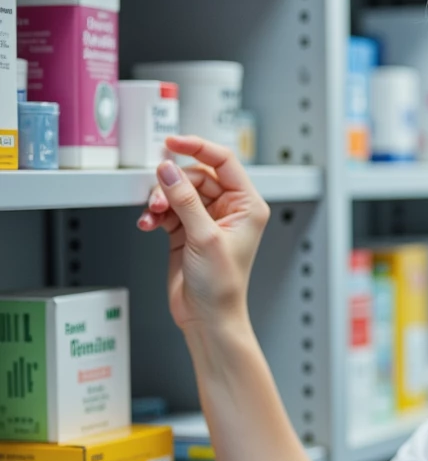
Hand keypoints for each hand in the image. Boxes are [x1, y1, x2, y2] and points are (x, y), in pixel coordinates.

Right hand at [137, 136, 269, 331]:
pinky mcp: (186, 230)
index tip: (173, 142)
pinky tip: (148, 223)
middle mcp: (229, 209)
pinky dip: (155, 213)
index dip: (198, 148)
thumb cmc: (221, 286)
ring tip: (153, 214)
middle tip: (158, 198)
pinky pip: (167, 209)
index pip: (223, 162)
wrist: (207, 318)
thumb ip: (186, 200)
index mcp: (247, 205)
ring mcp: (206, 219)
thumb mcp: (204, 237)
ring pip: (178, 191)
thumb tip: (170, 169)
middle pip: (195, 175)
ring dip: (161, 199)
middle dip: (173, 183)